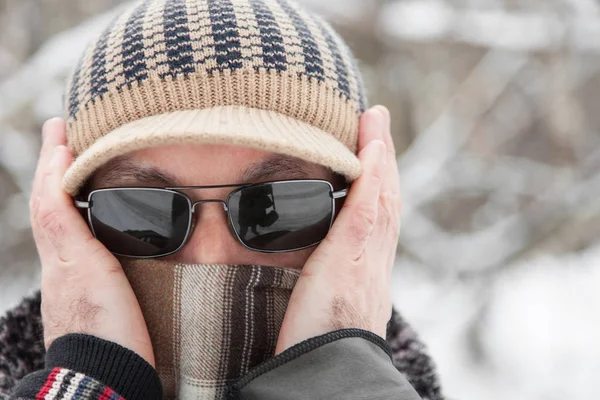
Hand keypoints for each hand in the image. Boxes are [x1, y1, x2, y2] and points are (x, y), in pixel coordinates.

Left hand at [30, 118, 154, 365]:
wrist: (111, 374)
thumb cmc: (103, 326)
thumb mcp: (83, 267)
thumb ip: (64, 222)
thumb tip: (55, 170)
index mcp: (61, 252)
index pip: (49, 194)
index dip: (53, 159)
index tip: (61, 124)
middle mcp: (63, 261)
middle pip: (52, 204)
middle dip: (56, 167)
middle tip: (66, 134)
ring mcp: (77, 277)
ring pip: (64, 222)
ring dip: (67, 188)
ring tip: (79, 164)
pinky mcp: (95, 290)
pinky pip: (80, 241)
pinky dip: (82, 218)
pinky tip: (97, 217)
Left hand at [276, 106, 400, 352]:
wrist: (326, 375)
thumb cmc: (311, 350)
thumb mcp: (314, 310)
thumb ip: (312, 285)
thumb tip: (285, 265)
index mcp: (362, 275)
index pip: (373, 220)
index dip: (376, 186)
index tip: (371, 156)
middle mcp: (374, 264)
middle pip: (384, 201)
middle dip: (382, 161)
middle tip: (377, 122)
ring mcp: (368, 260)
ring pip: (382, 197)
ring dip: (380, 155)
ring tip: (374, 120)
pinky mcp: (354, 258)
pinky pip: (369, 209)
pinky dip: (375, 175)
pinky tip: (372, 145)